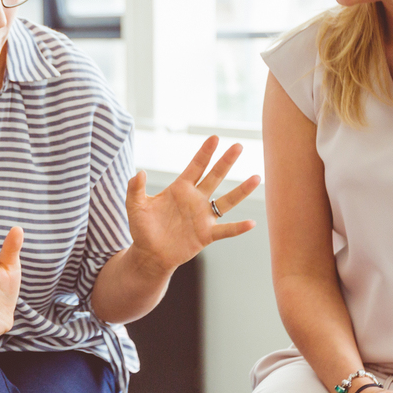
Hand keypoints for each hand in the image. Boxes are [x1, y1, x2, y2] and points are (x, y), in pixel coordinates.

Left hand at [125, 136, 260, 274]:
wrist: (150, 254)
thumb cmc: (142, 229)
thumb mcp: (135, 207)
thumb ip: (135, 189)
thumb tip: (139, 173)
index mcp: (180, 189)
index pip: (195, 166)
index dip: (205, 152)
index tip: (214, 137)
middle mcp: (195, 200)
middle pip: (214, 177)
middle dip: (226, 162)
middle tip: (239, 146)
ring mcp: (203, 217)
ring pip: (226, 201)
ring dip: (241, 191)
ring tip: (257, 178)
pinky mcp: (206, 235)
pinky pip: (226, 230)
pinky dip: (238, 227)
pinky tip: (251, 223)